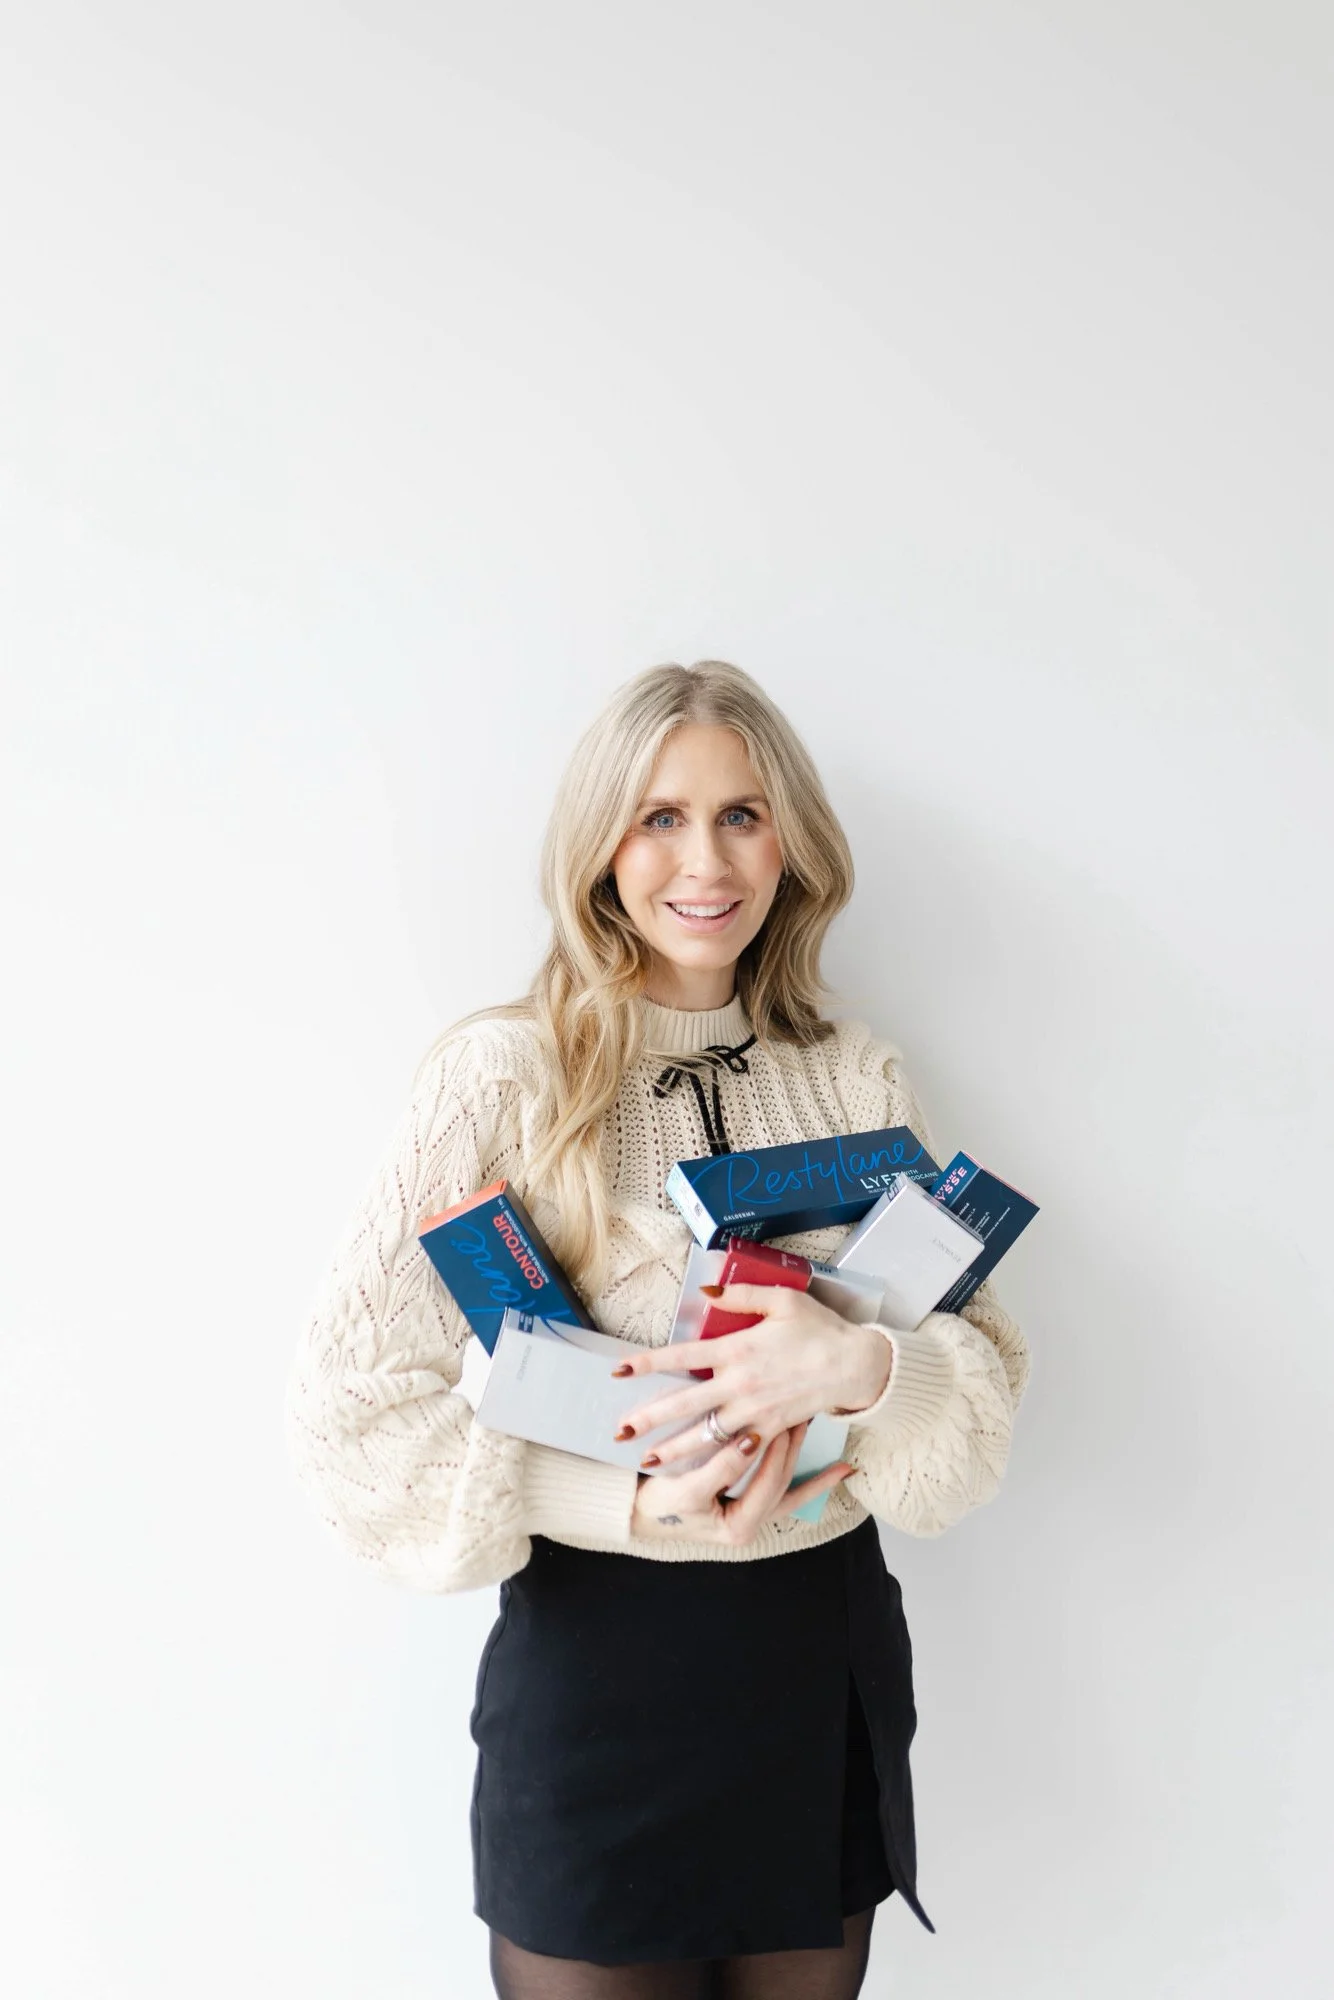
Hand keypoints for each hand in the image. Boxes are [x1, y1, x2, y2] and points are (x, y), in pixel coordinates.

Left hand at [612, 1282, 892, 1473]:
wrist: (855, 1366)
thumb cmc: (821, 1330)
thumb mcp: (783, 1300)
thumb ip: (741, 1297)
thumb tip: (704, 1293)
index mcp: (737, 1348)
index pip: (681, 1355)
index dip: (647, 1363)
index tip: (618, 1370)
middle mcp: (739, 1382)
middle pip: (684, 1403)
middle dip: (648, 1419)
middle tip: (619, 1432)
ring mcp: (754, 1410)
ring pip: (705, 1434)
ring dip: (674, 1449)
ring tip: (647, 1462)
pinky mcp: (770, 1429)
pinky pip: (736, 1448)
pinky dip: (713, 1460)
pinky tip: (695, 1468)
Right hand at [629, 1420, 854, 1544]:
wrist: (633, 1512)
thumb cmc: (656, 1502)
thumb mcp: (685, 1490)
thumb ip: (720, 1467)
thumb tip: (751, 1439)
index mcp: (738, 1526)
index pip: (768, 1483)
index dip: (776, 1452)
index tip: (782, 1419)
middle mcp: (751, 1524)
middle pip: (782, 1480)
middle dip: (794, 1446)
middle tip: (804, 1411)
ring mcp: (752, 1514)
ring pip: (787, 1483)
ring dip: (803, 1455)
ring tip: (817, 1426)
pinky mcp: (748, 1502)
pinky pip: (786, 1492)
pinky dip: (815, 1482)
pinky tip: (843, 1470)